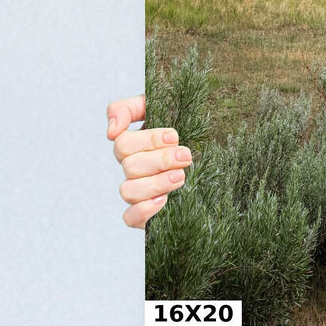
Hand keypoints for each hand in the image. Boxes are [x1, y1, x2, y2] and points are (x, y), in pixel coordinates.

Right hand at [108, 95, 190, 228]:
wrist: (215, 149)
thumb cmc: (187, 126)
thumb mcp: (161, 106)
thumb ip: (129, 109)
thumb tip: (111, 131)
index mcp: (134, 145)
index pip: (123, 144)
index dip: (148, 140)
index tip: (174, 136)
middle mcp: (133, 169)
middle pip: (130, 167)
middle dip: (160, 160)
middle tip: (186, 156)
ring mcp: (139, 191)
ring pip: (128, 191)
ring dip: (156, 183)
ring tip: (181, 176)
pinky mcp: (146, 213)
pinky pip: (130, 218)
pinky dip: (144, 210)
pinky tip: (164, 200)